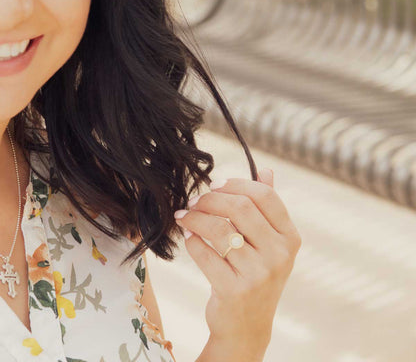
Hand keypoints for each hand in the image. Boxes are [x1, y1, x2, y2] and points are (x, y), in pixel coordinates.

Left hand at [174, 168, 301, 357]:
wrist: (247, 326)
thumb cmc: (256, 275)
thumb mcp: (269, 243)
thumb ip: (267, 207)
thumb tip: (266, 170)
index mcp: (290, 238)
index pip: (265, 195)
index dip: (236, 184)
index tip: (214, 184)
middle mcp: (279, 254)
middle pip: (240, 208)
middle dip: (210, 199)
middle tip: (193, 201)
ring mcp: (259, 274)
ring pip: (219, 229)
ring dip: (195, 218)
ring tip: (184, 216)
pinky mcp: (235, 290)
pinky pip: (205, 253)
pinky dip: (192, 240)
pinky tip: (188, 236)